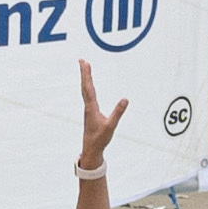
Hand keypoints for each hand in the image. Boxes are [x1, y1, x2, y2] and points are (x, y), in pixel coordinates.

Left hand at [75, 59, 125, 174]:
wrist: (91, 149)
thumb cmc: (100, 138)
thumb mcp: (111, 126)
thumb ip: (118, 112)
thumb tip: (125, 99)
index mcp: (91, 108)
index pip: (88, 88)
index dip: (87, 75)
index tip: (85, 64)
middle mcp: (88, 106)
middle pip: (85, 86)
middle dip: (84, 72)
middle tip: (82, 60)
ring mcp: (88, 109)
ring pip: (85, 90)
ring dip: (85, 78)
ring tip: (85, 68)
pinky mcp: (90, 111)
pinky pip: (88, 95)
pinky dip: (88, 86)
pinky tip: (89, 85)